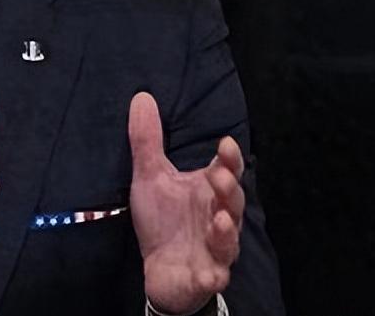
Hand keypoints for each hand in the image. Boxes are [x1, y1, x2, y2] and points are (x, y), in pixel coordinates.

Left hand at [128, 92, 244, 314]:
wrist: (159, 269)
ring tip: (219, 219)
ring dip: (226, 231)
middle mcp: (220, 217)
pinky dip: (213, 274)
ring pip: (228, 240)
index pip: (227, 170)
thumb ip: (148, 140)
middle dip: (229, 189)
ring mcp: (216, 249)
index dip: (230, 159)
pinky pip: (214, 276)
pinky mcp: (206, 276)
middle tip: (219, 177)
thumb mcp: (150, 176)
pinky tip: (210, 273)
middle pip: (233, 202)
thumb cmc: (163, 220)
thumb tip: (141, 97)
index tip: (226, 143)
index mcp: (209, 191)